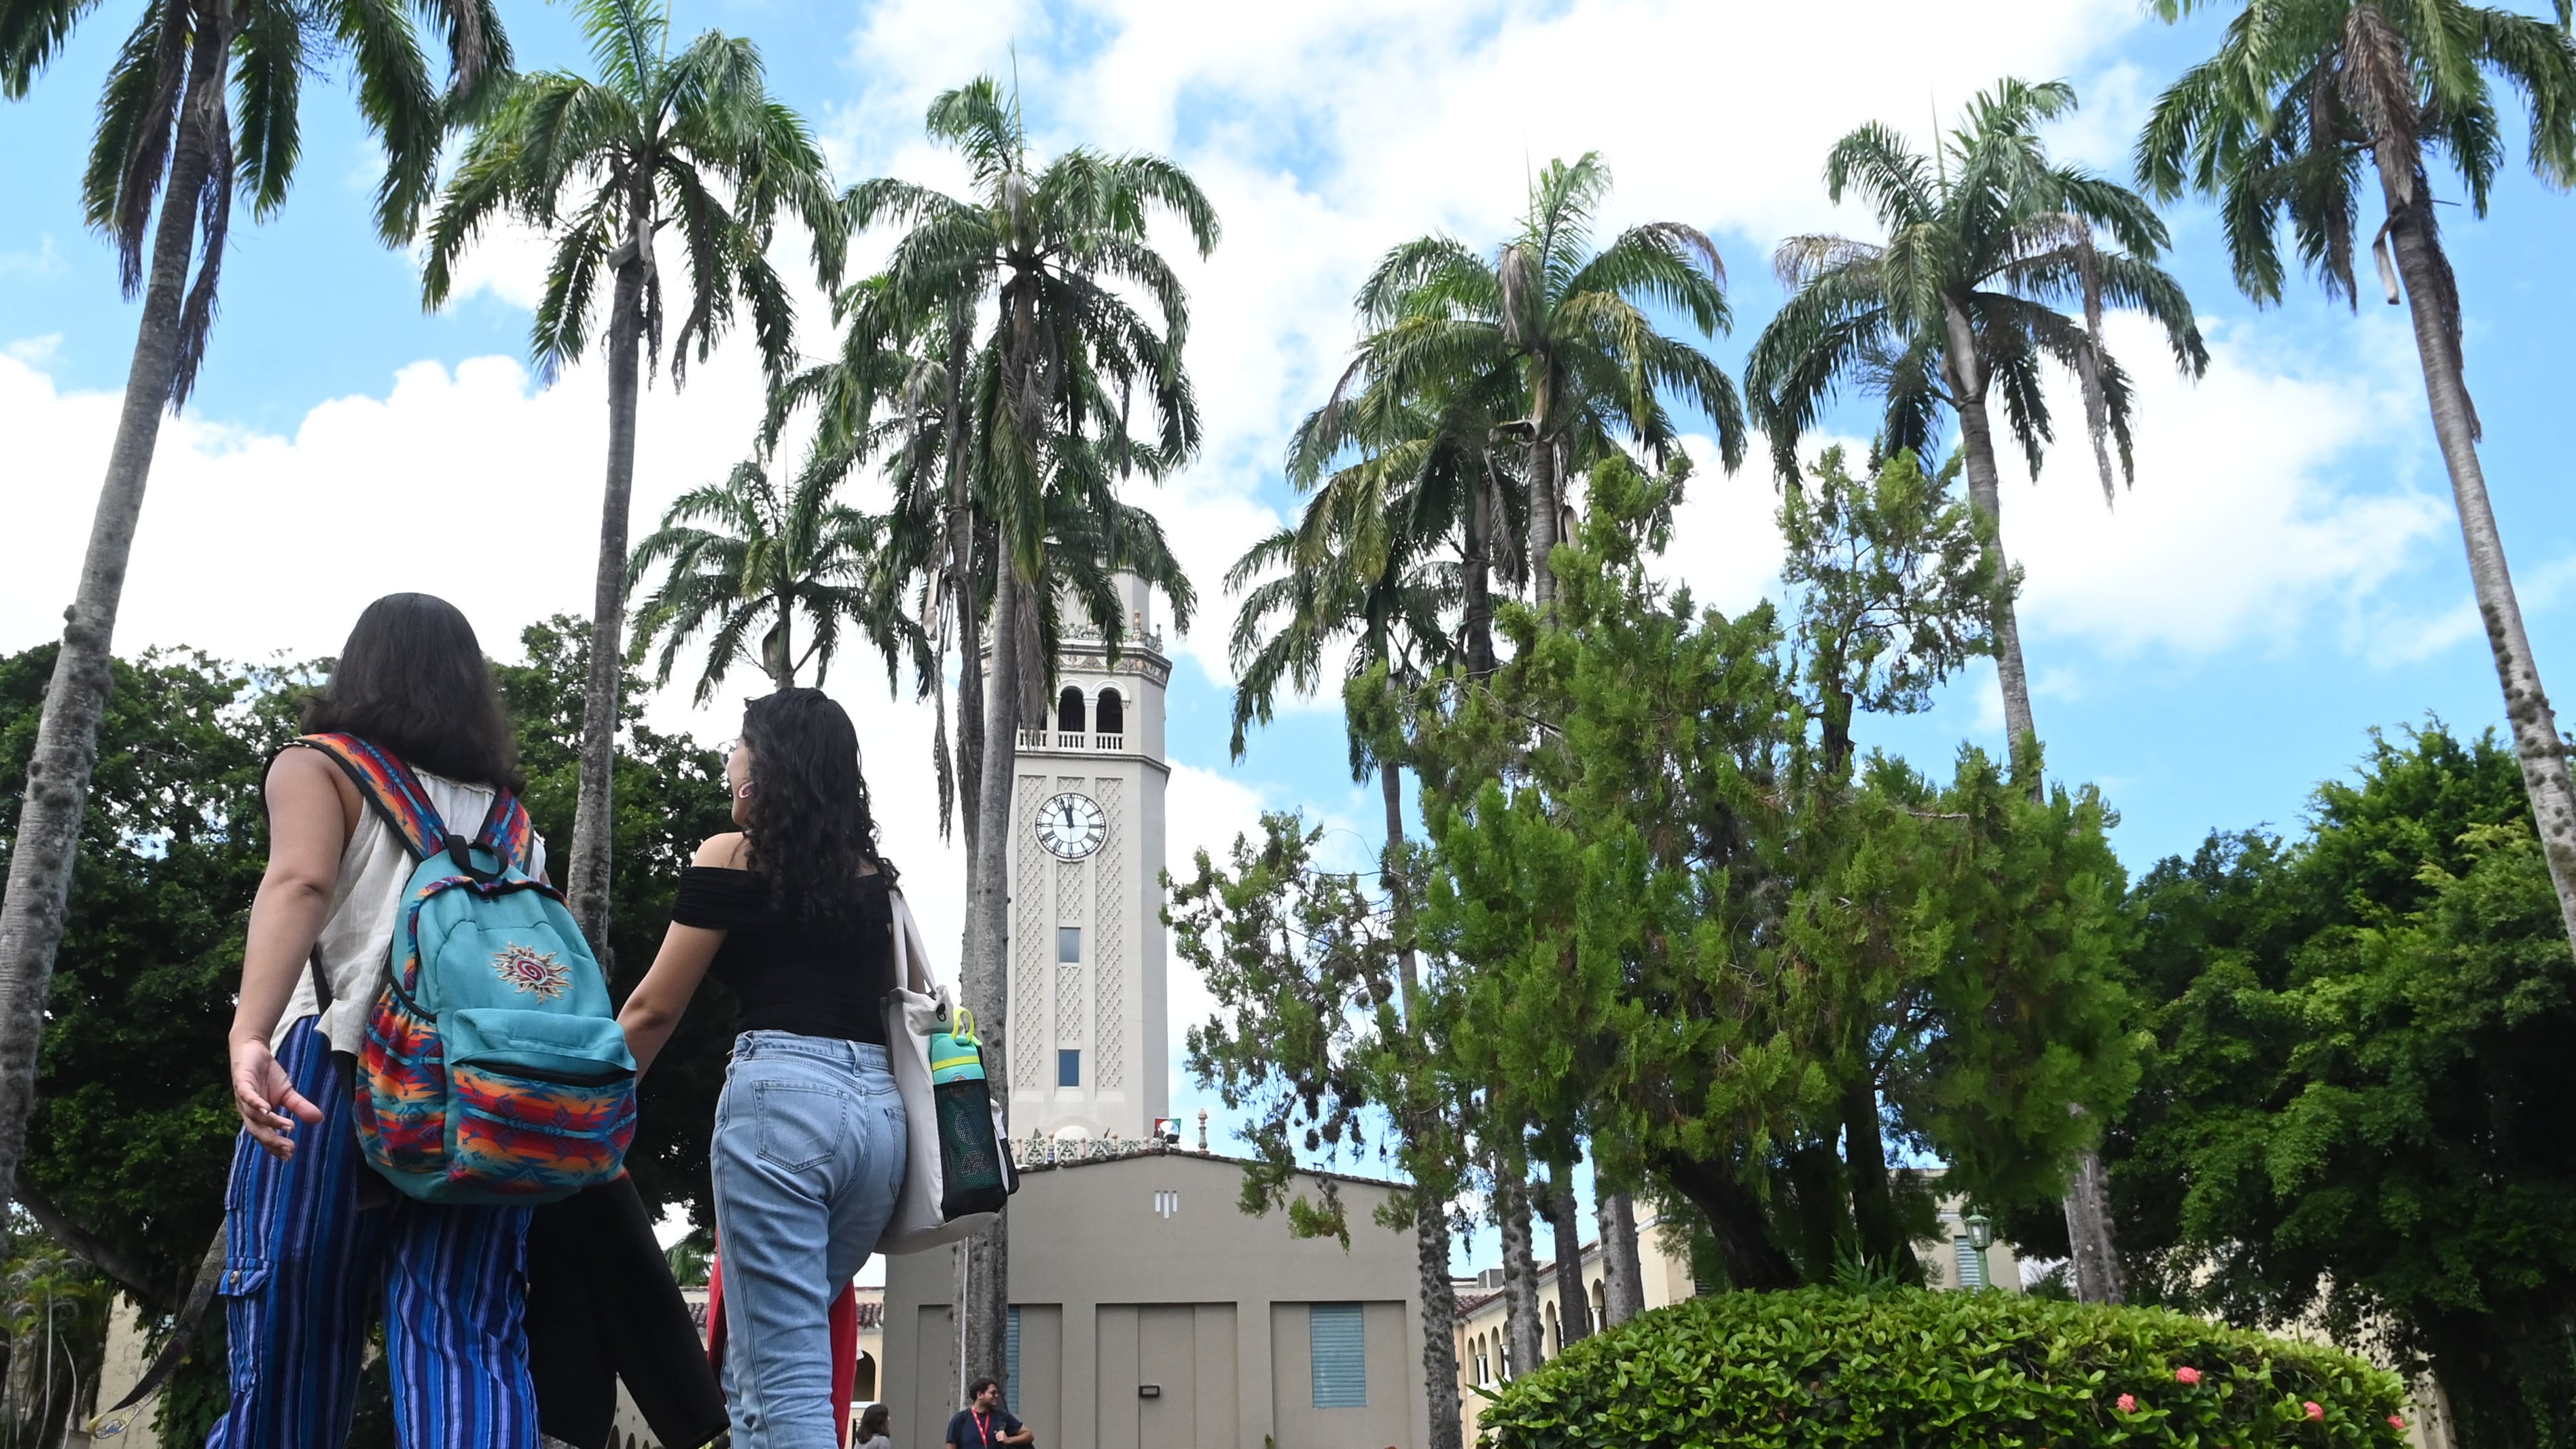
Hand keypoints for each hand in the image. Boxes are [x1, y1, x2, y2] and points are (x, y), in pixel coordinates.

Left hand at [230, 1037, 323, 1160]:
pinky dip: (257, 1104)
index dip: (275, 1147)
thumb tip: (319, 1119)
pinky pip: (248, 1097)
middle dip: (273, 1141)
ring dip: (272, 1123)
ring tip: (290, 1127)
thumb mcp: (287, 1093)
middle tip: (290, 1149)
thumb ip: (300, 1107)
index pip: (265, 1136)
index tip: (290, 1156)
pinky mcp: (241, 1083)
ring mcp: (243, 1099)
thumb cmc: (267, 1075)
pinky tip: (268, 1109)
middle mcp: (248, 1112)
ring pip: (255, 1116)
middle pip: (258, 1131)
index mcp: (257, 1117)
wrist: (252, 1051)